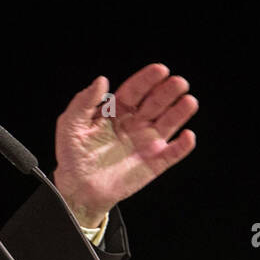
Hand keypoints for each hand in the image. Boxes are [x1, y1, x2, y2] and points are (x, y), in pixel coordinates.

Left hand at [53, 63, 198, 225]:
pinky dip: (183, 145)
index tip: (160, 70)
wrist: (78, 189)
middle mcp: (135, 123)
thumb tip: (101, 80)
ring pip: (168, 123)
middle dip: (167, 91)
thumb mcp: (71, 124)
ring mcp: (146, 142)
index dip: (147, 80)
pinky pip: (173, 153)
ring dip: (180, 112)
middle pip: (155, 103)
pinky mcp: (154, 163)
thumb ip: (84, 101)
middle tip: (179, 82)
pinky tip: (187, 135)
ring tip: (189, 101)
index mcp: (116, 111)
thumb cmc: (72, 155)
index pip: (135, 91)